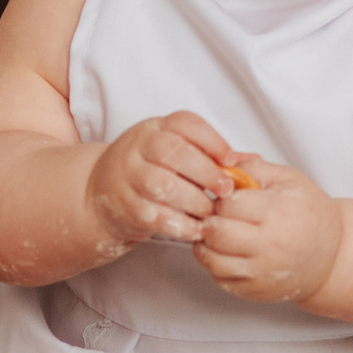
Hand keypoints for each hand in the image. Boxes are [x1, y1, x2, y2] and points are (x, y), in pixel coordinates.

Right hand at [88, 111, 244, 246]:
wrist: (99, 191)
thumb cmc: (147, 169)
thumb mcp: (173, 151)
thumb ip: (211, 155)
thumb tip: (252, 161)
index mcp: (155, 129)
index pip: (185, 123)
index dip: (212, 141)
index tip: (230, 160)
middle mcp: (138, 148)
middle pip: (173, 152)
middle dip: (206, 172)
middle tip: (226, 190)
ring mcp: (128, 176)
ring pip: (162, 184)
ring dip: (194, 200)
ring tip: (210, 211)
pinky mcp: (126, 206)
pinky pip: (155, 215)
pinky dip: (180, 224)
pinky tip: (195, 228)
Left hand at [197, 158, 341, 303]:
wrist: (334, 256)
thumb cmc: (310, 215)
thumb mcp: (288, 179)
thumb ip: (251, 168)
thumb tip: (218, 166)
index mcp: (278, 213)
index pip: (228, 204)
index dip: (222, 197)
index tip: (228, 197)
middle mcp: (270, 246)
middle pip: (215, 232)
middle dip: (211, 219)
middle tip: (220, 215)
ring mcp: (261, 273)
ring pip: (210, 258)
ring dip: (206, 243)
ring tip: (218, 232)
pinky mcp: (254, 291)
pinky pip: (218, 277)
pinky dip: (214, 263)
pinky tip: (227, 251)